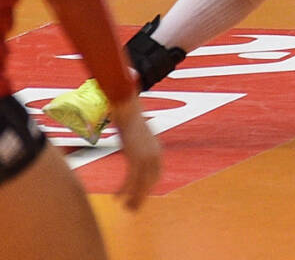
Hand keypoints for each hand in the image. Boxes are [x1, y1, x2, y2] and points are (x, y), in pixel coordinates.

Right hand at [107, 95, 161, 210]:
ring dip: (134, 198)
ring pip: (142, 184)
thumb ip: (138, 147)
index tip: (140, 196)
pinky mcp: (135, 156)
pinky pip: (131, 179)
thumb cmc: (129, 121)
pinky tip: (117, 198)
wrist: (127, 107)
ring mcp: (146, 156)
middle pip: (150, 183)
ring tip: (126, 208)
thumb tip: (133, 151)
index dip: (148, 188)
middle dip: (142, 197)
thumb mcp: (136, 137)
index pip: (156, 175)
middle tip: (133, 209)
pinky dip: (124, 191)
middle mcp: (155, 155)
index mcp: (156, 151)